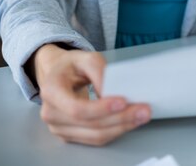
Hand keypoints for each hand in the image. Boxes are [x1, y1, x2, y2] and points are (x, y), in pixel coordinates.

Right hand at [32, 44, 150, 144]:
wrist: (57, 74)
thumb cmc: (71, 65)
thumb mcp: (85, 57)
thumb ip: (99, 71)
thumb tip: (112, 92)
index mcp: (51, 91)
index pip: (77, 109)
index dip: (100, 109)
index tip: (122, 102)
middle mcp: (51, 114)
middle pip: (90, 124)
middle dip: (120, 119)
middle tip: (143, 110)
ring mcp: (59, 128)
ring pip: (95, 136)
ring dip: (122, 127)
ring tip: (142, 116)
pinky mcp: (70, 135)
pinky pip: (95, 139)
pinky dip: (115, 131)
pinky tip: (129, 121)